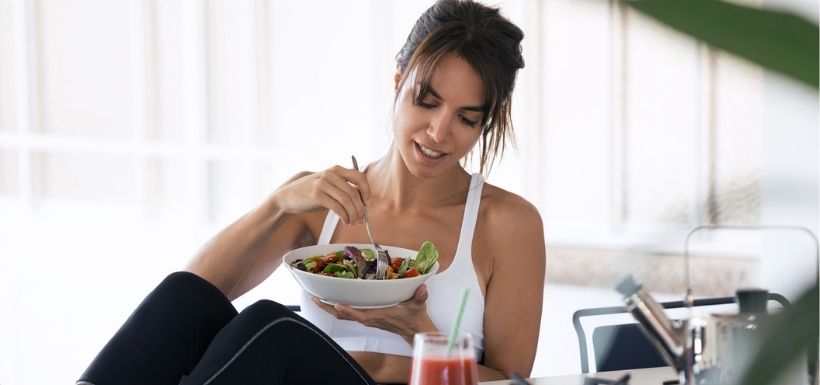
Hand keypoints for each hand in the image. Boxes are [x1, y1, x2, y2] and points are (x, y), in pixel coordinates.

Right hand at [272, 166, 369, 224]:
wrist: (289, 196)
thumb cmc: (313, 193)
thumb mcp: (329, 185)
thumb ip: (344, 188)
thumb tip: (363, 202)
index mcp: (336, 169)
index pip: (359, 177)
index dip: (366, 191)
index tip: (366, 202)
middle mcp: (330, 174)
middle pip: (354, 192)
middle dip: (360, 208)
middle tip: (361, 219)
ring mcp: (323, 183)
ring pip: (346, 201)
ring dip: (353, 214)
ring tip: (353, 222)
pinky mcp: (317, 195)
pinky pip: (337, 207)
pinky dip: (345, 217)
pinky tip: (345, 221)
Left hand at [311, 284, 436, 342]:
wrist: (414, 330)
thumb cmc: (414, 317)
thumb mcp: (418, 304)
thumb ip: (420, 296)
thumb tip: (422, 288)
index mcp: (378, 315)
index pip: (359, 315)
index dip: (347, 310)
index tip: (335, 303)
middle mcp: (368, 318)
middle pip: (343, 315)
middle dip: (327, 307)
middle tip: (314, 297)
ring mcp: (366, 318)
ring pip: (342, 315)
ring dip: (328, 307)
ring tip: (316, 297)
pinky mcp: (365, 317)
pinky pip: (347, 314)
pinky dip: (336, 307)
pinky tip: (330, 300)